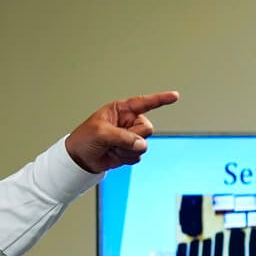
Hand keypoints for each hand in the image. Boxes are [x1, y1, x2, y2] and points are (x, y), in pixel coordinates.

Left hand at [64, 91, 178, 172]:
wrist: (80, 159)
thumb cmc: (85, 139)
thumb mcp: (101, 133)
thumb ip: (123, 137)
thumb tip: (141, 145)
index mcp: (121, 110)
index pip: (144, 103)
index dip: (160, 99)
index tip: (175, 96)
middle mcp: (128, 122)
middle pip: (147, 129)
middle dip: (132, 137)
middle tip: (114, 140)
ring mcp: (130, 137)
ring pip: (143, 145)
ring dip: (126, 150)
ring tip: (111, 148)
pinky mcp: (130, 151)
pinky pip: (138, 156)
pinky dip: (125, 158)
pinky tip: (113, 155)